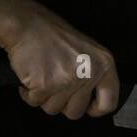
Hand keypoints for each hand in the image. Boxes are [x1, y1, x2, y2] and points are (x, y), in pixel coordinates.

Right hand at [0, 0, 119, 119]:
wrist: (28, 25)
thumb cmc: (54, 36)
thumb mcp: (88, 51)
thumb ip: (94, 75)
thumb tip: (93, 103)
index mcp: (104, 64)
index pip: (109, 102)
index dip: (95, 109)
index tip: (86, 106)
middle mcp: (89, 73)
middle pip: (76, 112)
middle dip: (62, 103)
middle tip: (56, 85)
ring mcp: (67, 80)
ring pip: (54, 109)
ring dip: (44, 97)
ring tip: (44, 75)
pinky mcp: (44, 85)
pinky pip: (35, 103)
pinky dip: (28, 93)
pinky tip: (31, 76)